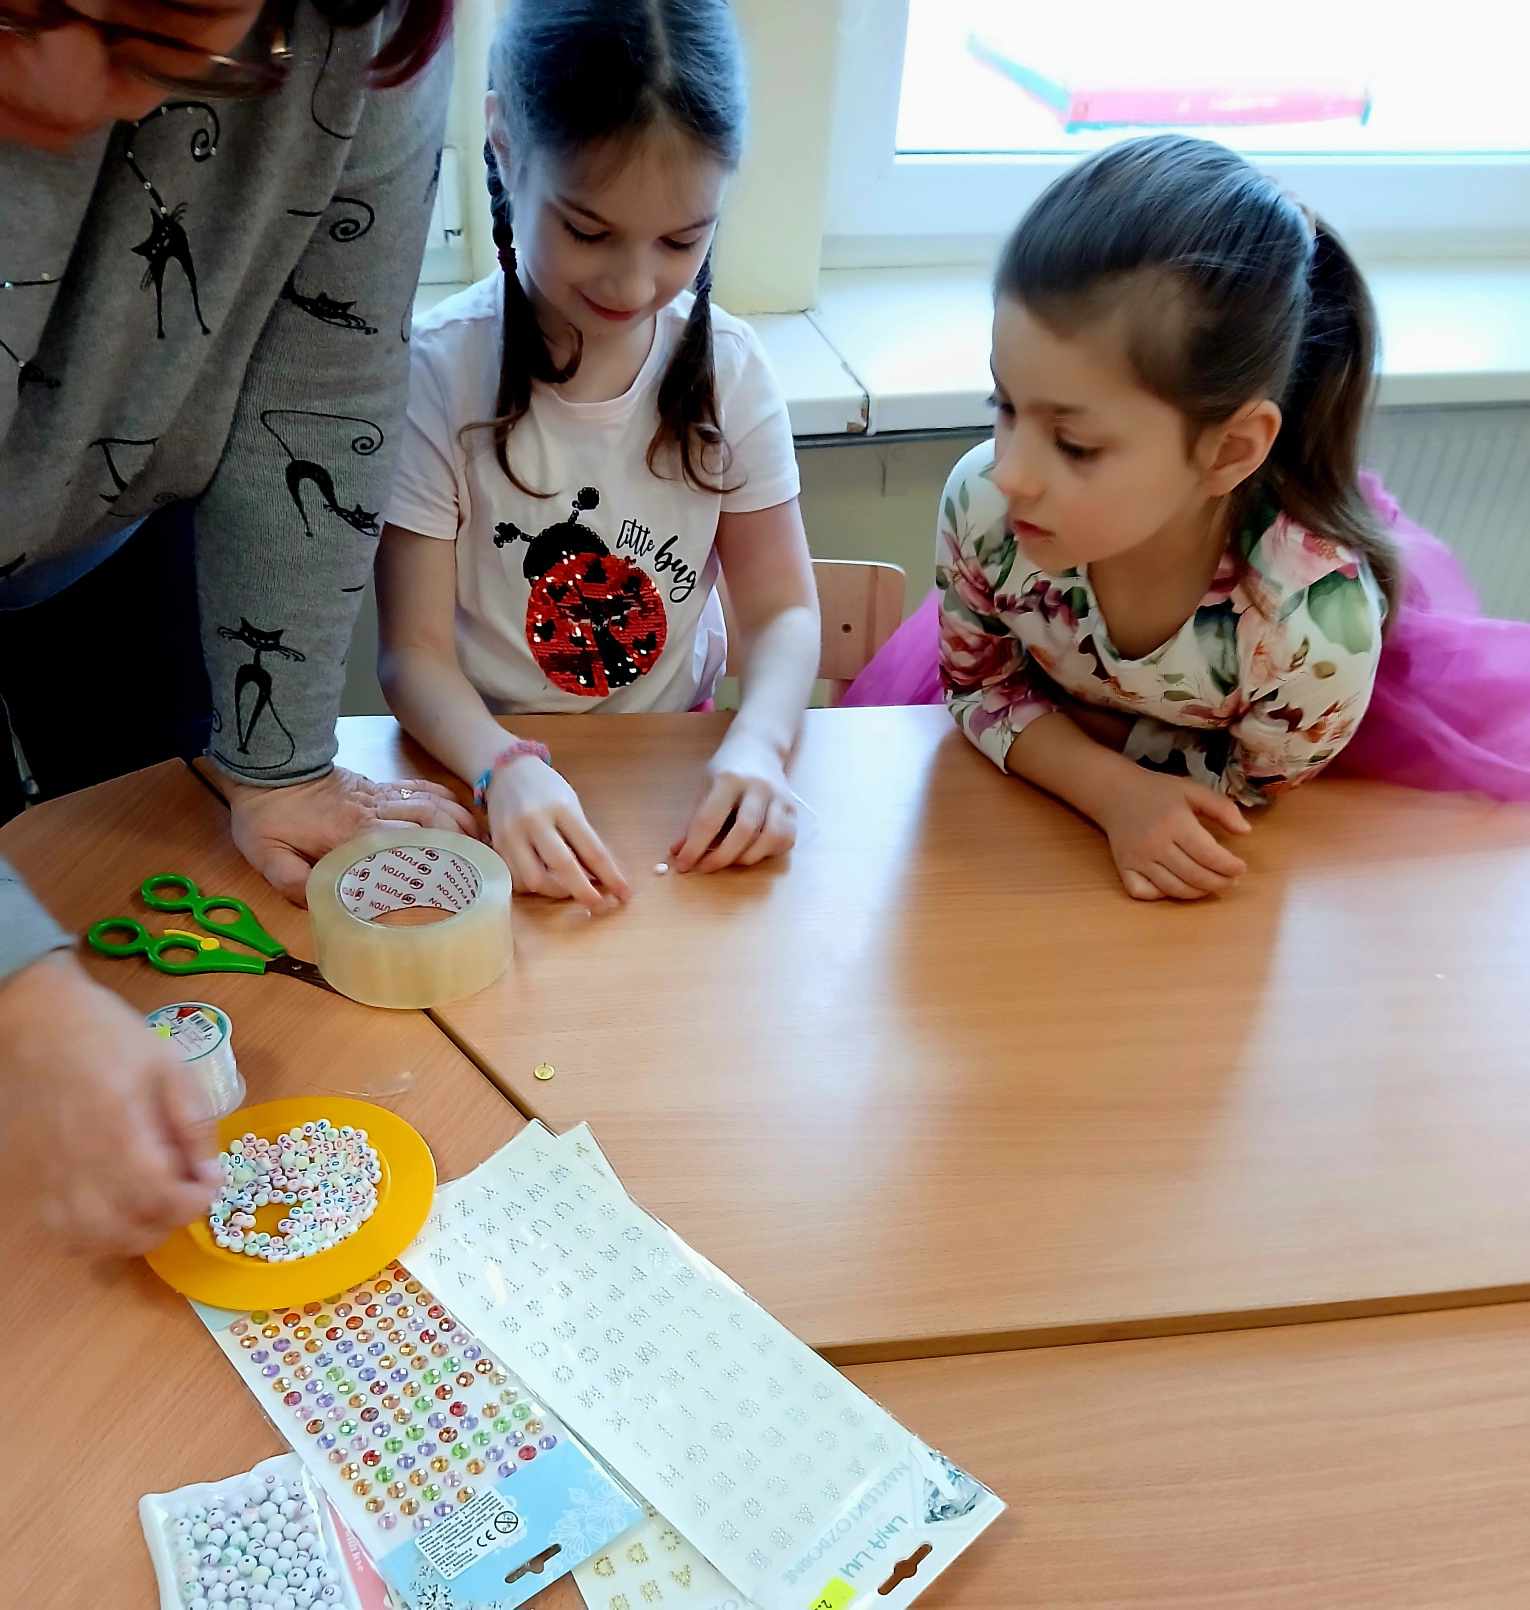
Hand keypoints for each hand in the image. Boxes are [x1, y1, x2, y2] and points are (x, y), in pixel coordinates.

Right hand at [0, 953, 219, 1253]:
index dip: (194, 1202)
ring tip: (156, 1207)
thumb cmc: (112, 1038)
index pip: (159, 1197)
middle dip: (169, 1222)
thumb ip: (193, 1121)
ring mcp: (53, 1176)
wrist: (43, 1023)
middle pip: (127, 1229)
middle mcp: (81, 1163)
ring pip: (92, 1239)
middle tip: (186, 1195)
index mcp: (119, 1130)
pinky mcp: (36, 1178)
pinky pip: (62, 1231)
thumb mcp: (170, 1066)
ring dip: (134, 1236)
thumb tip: (209, 1173)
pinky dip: (95, 1236)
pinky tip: (117, 1213)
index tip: (210, 1184)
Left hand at [222, 767, 478, 904]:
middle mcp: (373, 811)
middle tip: (480, 862)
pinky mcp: (378, 786)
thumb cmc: (265, 815)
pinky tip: (462, 811)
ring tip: (481, 840)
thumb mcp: (265, 854)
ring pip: (431, 802)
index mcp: (351, 832)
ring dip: (458, 819)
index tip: (455, 876)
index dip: (432, 857)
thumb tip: (317, 903)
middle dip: (458, 840)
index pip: (403, 843)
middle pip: (429, 820)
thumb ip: (289, 880)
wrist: (265, 767)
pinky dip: (444, 798)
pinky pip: (419, 788)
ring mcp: (379, 795)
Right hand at [487, 756, 628, 913]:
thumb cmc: (546, 789)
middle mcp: (535, 821)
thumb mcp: (571, 805)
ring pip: (534, 880)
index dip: (610, 876)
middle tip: (598, 905)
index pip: (592, 849)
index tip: (624, 894)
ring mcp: (512, 834)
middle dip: (583, 892)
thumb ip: (582, 839)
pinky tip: (546, 881)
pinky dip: (534, 886)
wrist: (506, 771)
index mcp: (562, 808)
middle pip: (561, 867)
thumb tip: (600, 877)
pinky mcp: (497, 846)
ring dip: (555, 892)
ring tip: (569, 889)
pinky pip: (516, 878)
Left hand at [672, 729, 798, 873]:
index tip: (683, 865)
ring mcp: (779, 797)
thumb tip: (678, 853)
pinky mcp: (793, 808)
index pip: (709, 820)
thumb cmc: (726, 770)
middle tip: (704, 868)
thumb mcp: (705, 787)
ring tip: (729, 860)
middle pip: (743, 832)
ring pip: (769, 838)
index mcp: (729, 779)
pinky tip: (752, 851)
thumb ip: (693, 821)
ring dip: (746, 858)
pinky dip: (768, 852)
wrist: (759, 747)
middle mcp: (758, 787)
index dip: (694, 848)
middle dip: (721, 858)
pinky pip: (785, 839)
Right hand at [1098, 771, 1250, 900]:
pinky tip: (1175, 886)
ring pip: (1173, 888)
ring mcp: (1137, 859)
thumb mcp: (1193, 790)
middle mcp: (1155, 844)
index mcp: (1175, 822)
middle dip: (1219, 882)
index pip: (1209, 855)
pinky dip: (1162, 895)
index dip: (1230, 866)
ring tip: (1211, 885)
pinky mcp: (1124, 868)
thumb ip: (1222, 808)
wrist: (1116, 792)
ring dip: (1198, 892)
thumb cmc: (1158, 792)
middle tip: (1231, 881)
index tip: (1241, 868)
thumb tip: (1246, 831)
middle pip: (1194, 876)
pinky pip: (1144, 893)